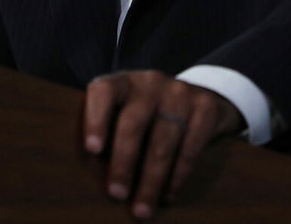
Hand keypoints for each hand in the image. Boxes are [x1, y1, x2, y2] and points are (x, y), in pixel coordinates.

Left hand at [83, 69, 243, 218]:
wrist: (198, 98)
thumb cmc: (146, 117)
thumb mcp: (124, 113)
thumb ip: (107, 132)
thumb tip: (84, 179)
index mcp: (122, 83)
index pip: (104, 91)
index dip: (96, 118)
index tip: (92, 150)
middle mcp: (150, 82)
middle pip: (133, 123)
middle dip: (123, 163)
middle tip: (116, 194)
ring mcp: (180, 92)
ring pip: (163, 141)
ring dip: (151, 180)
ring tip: (142, 209)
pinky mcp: (205, 106)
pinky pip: (191, 146)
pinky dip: (178, 175)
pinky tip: (169, 193)